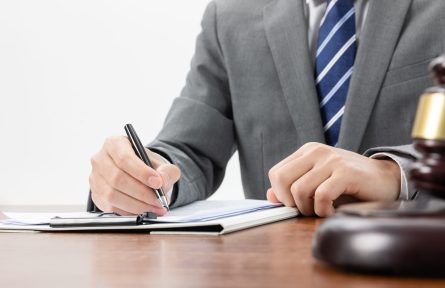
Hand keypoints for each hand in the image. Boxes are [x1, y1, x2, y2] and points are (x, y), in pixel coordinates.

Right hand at [89, 136, 180, 215]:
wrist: (139, 174)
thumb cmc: (147, 166)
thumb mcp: (162, 163)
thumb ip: (167, 171)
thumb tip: (162, 181)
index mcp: (115, 144)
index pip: (125, 158)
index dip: (142, 172)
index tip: (158, 183)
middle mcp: (100, 159)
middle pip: (118, 179)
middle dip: (142, 193)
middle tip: (159, 200)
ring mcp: (95, 178)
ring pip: (113, 195)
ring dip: (137, 205)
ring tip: (155, 207)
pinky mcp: (96, 195)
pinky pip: (111, 207)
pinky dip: (130, 211)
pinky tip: (144, 210)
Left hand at [267, 143, 400, 216]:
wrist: (386, 179)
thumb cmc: (349, 184)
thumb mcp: (317, 184)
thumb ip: (292, 189)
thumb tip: (270, 196)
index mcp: (307, 152)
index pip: (276, 173)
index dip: (281, 194)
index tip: (296, 204)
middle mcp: (317, 151)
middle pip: (282, 180)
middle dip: (291, 202)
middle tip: (307, 209)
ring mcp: (332, 160)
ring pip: (300, 190)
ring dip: (309, 209)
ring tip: (322, 209)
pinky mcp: (347, 172)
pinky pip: (321, 196)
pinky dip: (323, 210)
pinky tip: (333, 211)